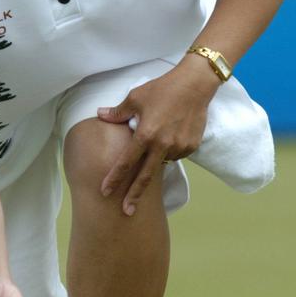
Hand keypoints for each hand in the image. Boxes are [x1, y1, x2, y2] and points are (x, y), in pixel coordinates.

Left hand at [97, 59, 218, 215]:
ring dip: (157, 157)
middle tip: (126, 211)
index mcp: (146, 134)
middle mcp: (162, 145)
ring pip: (163, 161)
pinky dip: (171, 149)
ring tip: (161, 134)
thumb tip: (100, 115)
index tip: (104, 191)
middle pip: (145, 176)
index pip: (126, 162)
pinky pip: (177, 154)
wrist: (195, 84)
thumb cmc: (163, 88)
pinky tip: (172, 134)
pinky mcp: (192, 146)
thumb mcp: (136, 97)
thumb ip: (118, 112)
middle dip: (134, 196)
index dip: (114, 178)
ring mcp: (179, 147)